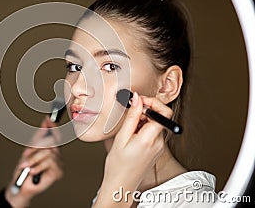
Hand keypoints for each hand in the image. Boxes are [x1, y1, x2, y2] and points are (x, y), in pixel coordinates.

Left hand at [5, 116, 62, 207]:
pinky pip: (50, 163)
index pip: (55, 135)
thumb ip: (38, 136)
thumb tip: (45, 121)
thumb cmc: (25, 169)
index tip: (48, 118)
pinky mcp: (58, 172)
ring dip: (34, 159)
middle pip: (52, 142)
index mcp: (50, 149)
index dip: (53, 126)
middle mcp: (56, 155)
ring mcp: (58, 163)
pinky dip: (38, 166)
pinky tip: (33, 172)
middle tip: (26, 153)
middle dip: (37, 147)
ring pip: (49, 153)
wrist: (21, 185)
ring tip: (27, 166)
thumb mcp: (29, 149)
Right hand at [94, 92, 171, 206]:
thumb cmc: (118, 165)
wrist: (121, 183)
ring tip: (129, 129)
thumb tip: (137, 99)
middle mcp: (159, 142)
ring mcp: (159, 147)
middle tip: (131, 113)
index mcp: (150, 138)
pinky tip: (132, 136)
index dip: (153, 102)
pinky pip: (153, 132)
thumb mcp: (121, 137)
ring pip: (155, 124)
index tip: (140, 100)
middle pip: (160, 117)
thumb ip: (132, 117)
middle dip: (146, 111)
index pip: (163, 113)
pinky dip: (143, 129)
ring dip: (143, 120)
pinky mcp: (157, 149)